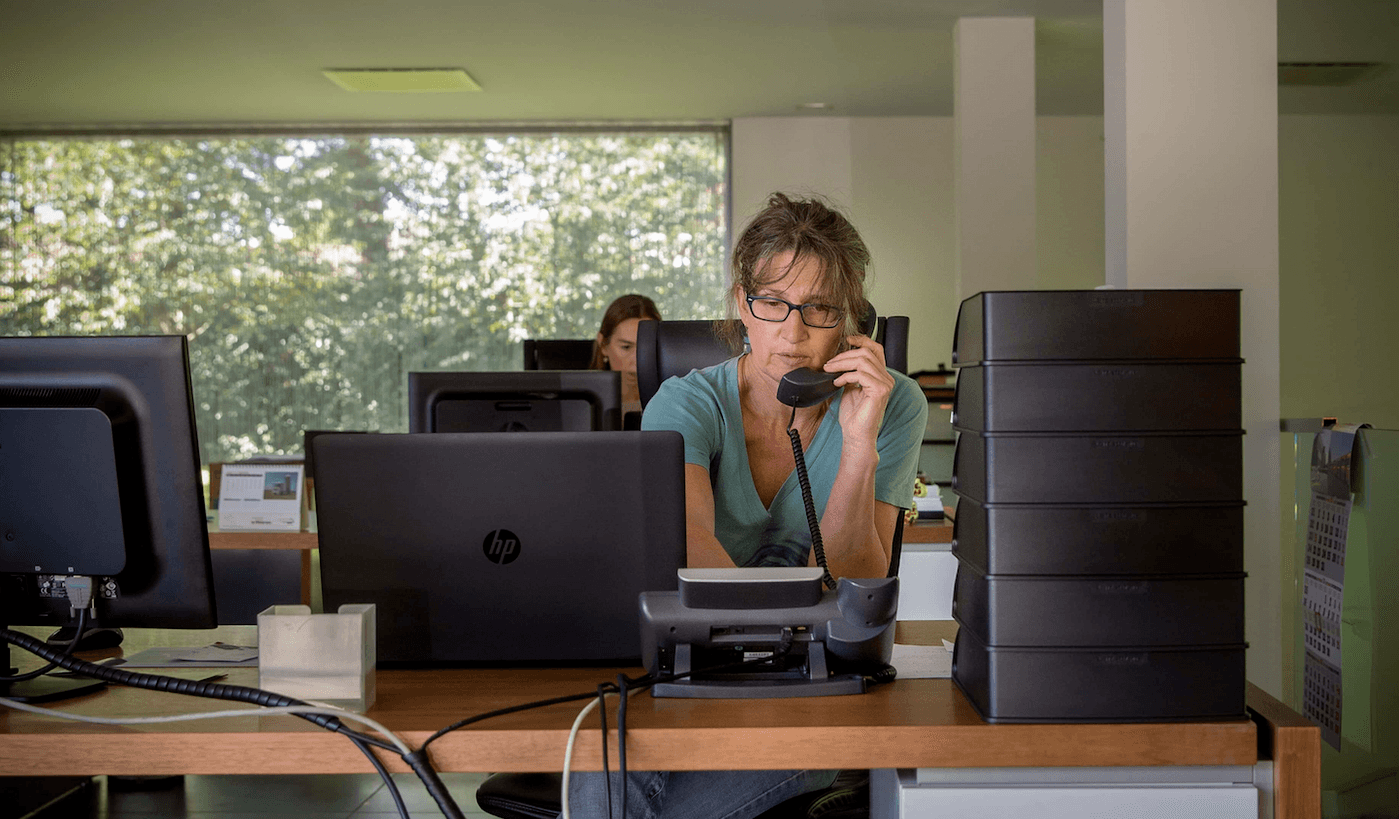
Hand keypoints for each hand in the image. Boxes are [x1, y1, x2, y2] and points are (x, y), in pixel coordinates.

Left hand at [823, 334, 893, 449]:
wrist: (855, 434)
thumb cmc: (853, 415)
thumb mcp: (850, 387)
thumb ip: (850, 372)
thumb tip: (839, 359)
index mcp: (881, 375)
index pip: (876, 349)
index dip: (863, 340)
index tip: (848, 339)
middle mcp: (886, 378)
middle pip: (866, 353)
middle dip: (844, 355)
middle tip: (828, 364)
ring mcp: (885, 384)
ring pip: (863, 361)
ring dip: (842, 364)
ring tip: (830, 371)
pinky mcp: (880, 391)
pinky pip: (860, 375)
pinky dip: (845, 377)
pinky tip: (837, 384)